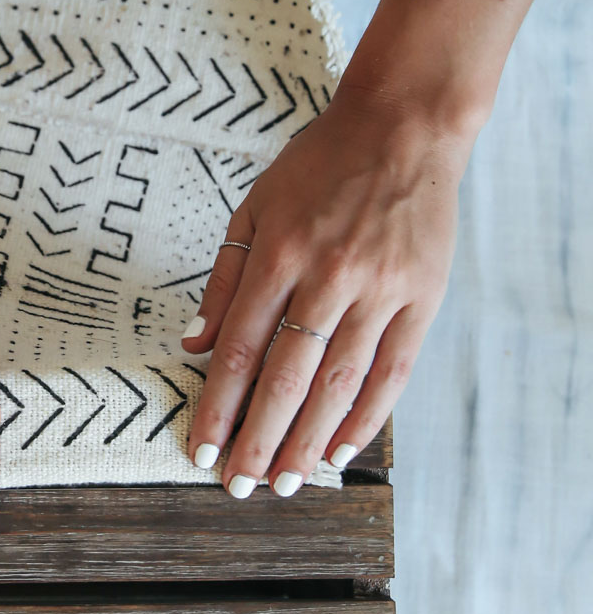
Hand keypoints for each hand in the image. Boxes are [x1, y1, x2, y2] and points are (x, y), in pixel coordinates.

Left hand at [182, 86, 471, 495]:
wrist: (403, 128)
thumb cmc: (319, 167)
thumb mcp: (254, 209)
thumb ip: (224, 281)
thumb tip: (192, 346)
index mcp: (279, 253)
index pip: (241, 349)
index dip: (219, 406)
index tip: (202, 449)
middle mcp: (329, 276)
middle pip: (288, 378)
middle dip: (259, 440)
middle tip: (239, 485)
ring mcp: (381, 290)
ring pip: (339, 384)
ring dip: (308, 442)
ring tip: (284, 483)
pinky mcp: (421, 298)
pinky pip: (392, 372)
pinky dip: (366, 417)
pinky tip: (340, 452)